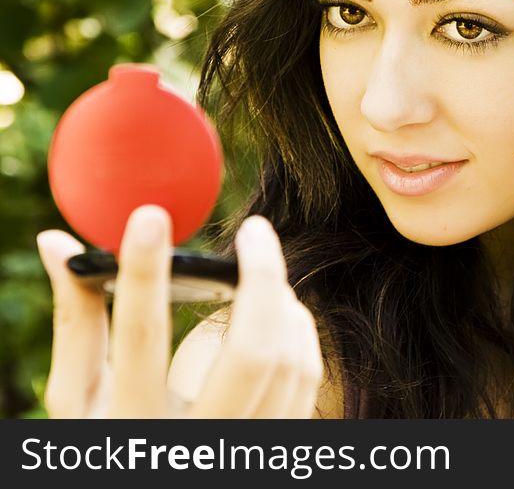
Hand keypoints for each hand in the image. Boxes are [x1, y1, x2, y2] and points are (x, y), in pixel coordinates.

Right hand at [36, 206, 322, 417]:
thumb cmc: (108, 438)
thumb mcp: (80, 396)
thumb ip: (77, 321)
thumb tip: (56, 242)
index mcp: (130, 427)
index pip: (141, 341)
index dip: (144, 274)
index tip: (150, 215)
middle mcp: (194, 445)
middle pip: (251, 352)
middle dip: (261, 278)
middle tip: (254, 228)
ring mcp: (244, 448)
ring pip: (289, 363)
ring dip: (281, 302)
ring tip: (260, 268)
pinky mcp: (277, 441)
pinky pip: (305, 379)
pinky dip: (297, 332)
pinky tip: (280, 308)